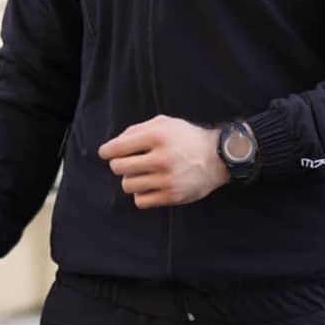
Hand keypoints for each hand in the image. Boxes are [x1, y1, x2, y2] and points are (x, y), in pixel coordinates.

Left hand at [98, 114, 229, 208]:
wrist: (218, 158)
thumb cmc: (188, 138)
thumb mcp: (165, 123)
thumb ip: (138, 129)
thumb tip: (114, 144)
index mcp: (157, 136)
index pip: (117, 147)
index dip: (106, 151)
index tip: (106, 153)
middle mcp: (161, 158)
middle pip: (119, 167)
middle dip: (119, 164)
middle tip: (127, 163)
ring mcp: (167, 179)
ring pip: (128, 185)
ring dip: (130, 179)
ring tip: (141, 174)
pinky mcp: (172, 196)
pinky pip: (140, 201)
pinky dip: (141, 194)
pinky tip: (149, 186)